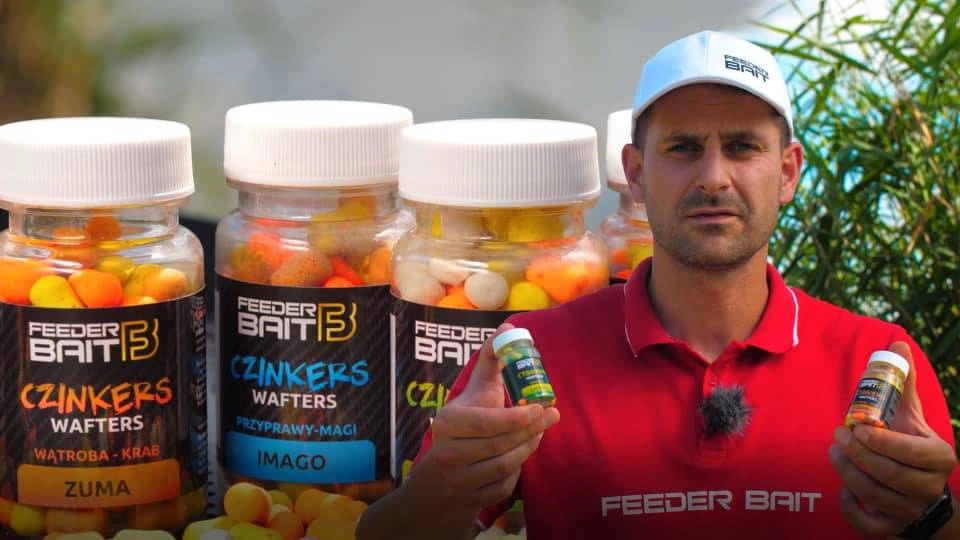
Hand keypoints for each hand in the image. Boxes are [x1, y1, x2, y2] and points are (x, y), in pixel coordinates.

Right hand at [416, 323, 560, 509]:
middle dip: (530, 431)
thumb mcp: (473, 391)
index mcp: (447, 423)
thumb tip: (509, 326)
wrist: (441, 476)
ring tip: (540, 433)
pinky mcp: (470, 499)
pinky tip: (521, 454)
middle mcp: (448, 453)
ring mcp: (458, 480)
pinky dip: (517, 471)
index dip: (517, 417)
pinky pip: (504, 485)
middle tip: (551, 417)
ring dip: (528, 448)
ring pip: (504, 466)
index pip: (487, 423)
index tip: (542, 406)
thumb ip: (491, 360)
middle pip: (499, 445)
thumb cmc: (463, 423)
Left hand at [829, 341, 957, 536]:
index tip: (856, 427)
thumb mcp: (913, 418)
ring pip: (875, 496)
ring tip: (833, 452)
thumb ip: (904, 385)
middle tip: (837, 436)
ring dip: (848, 473)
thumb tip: (896, 344)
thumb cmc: (914, 448)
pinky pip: (868, 526)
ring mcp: (911, 510)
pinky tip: (842, 491)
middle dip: (858, 454)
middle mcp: (928, 487)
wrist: (925, 494)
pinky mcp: (892, 528)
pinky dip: (851, 509)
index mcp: (937, 457)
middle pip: (889, 475)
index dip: (881, 441)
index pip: (909, 452)